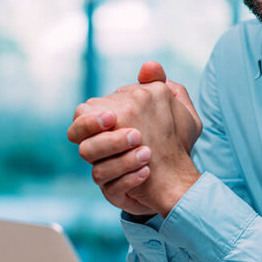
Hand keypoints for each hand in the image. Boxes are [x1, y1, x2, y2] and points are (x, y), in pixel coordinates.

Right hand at [68, 62, 202, 215]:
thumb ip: (160, 86)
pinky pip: (112, 190)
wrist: (179, 175)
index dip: (92, 118)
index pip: (83, 117)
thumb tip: (148, 66)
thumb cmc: (172, 138)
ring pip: (95, 170)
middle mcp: (101, 151)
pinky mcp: (115, 195)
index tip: (114, 116)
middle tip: (135, 135)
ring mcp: (106, 174)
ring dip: (121, 160)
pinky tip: (147, 171)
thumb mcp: (173, 109)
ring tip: (147, 153)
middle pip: (82, 145)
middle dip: (105, 139)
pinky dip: (129, 179)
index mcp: (108, 126)